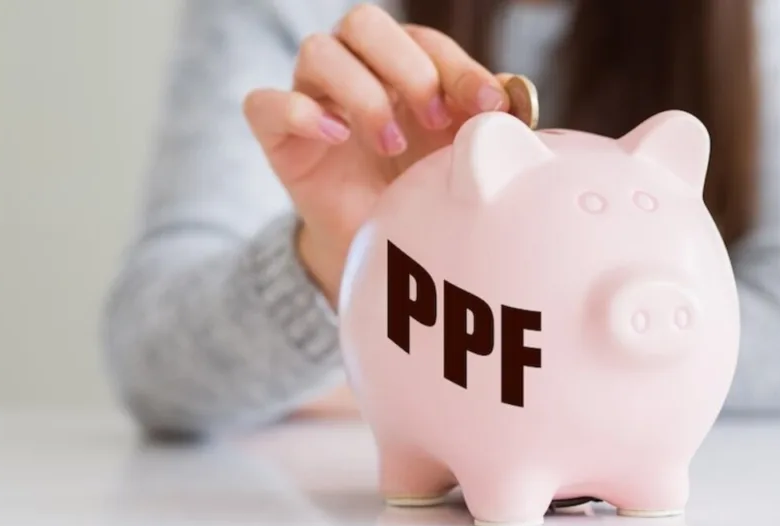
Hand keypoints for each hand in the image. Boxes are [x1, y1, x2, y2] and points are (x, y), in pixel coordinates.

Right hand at [243, 4, 510, 308]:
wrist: (378, 248)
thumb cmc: (421, 192)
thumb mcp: (461, 159)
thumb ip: (486, 126)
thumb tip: (516, 101)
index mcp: (403, 68)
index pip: (425, 41)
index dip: (458, 67)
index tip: (489, 106)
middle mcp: (354, 71)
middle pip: (363, 23)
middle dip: (406, 67)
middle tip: (433, 119)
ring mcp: (312, 99)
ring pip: (318, 51)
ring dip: (363, 93)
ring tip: (392, 144)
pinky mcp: (279, 137)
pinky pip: (263, 103)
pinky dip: (299, 112)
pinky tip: (337, 139)